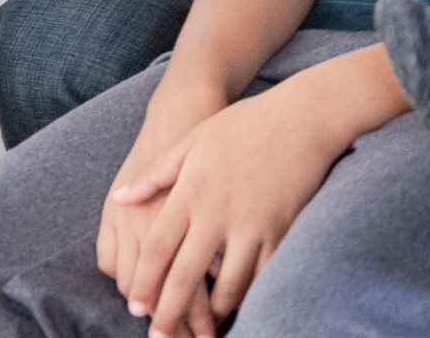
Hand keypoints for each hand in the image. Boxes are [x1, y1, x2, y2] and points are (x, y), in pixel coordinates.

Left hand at [108, 84, 348, 335]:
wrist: (307, 114)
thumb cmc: (248, 122)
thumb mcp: (195, 138)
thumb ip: (156, 172)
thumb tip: (121, 198)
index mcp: (191, 191)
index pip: (156, 248)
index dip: (143, 282)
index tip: (136, 305)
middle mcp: (217, 212)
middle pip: (184, 276)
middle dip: (169, 312)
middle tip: (158, 336)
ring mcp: (251, 224)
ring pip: (226, 284)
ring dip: (211, 311)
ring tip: (202, 327)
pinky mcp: (281, 228)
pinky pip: (262, 273)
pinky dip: (249, 293)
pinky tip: (240, 302)